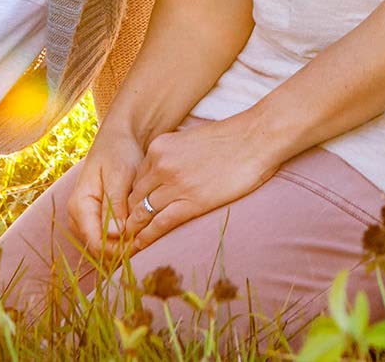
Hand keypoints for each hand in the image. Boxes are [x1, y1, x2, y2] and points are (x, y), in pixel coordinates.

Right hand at [68, 123, 145, 250]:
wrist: (119, 138)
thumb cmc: (119, 152)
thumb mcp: (119, 175)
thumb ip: (115, 205)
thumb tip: (115, 235)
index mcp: (80, 206)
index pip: (95, 242)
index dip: (117, 249)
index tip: (140, 244)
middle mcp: (78, 217)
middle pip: (98, 247)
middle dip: (121, 248)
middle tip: (147, 241)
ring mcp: (85, 218)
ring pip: (103, 244)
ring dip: (123, 244)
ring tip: (146, 236)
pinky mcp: (96, 217)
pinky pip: (107, 235)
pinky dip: (122, 236)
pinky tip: (140, 230)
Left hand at [121, 114, 280, 254]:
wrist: (257, 138)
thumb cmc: (231, 137)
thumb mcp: (191, 138)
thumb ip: (174, 155)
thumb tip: (167, 174)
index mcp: (160, 147)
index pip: (136, 180)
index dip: (135, 199)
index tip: (135, 211)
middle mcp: (161, 165)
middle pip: (135, 198)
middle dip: (131, 217)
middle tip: (127, 233)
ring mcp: (175, 184)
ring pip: (142, 214)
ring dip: (135, 231)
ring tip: (130, 245)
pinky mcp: (191, 202)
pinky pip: (158, 225)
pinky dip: (146, 238)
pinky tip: (141, 247)